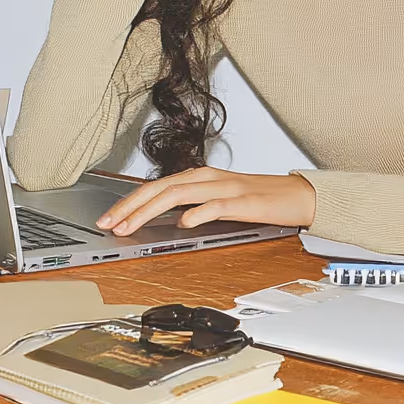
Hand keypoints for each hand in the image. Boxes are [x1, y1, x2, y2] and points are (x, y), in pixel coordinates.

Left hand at [96, 167, 316, 234]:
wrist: (294, 195)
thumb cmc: (257, 198)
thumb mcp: (218, 199)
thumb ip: (194, 204)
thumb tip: (170, 218)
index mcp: (199, 176)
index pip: (156, 187)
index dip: (129, 202)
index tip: (110, 218)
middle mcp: (207, 178)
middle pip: (159, 188)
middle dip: (129, 206)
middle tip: (109, 223)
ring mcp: (223, 188)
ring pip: (177, 194)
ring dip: (149, 211)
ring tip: (131, 226)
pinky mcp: (241, 201)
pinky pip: (213, 206)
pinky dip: (195, 214)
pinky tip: (182, 224)